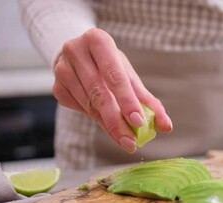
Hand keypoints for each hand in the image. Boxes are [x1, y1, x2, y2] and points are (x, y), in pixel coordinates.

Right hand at [52, 28, 171, 152]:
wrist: (79, 55)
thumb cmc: (109, 64)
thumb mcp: (128, 74)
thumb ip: (148, 100)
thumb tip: (166, 126)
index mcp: (98, 40)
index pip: (115, 76)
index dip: (127, 101)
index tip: (139, 122)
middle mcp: (75, 51)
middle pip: (99, 94)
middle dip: (117, 122)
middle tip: (131, 142)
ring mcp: (62, 69)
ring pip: (88, 104)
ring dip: (108, 125)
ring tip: (125, 139)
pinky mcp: (56, 86)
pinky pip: (79, 109)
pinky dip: (95, 119)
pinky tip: (106, 122)